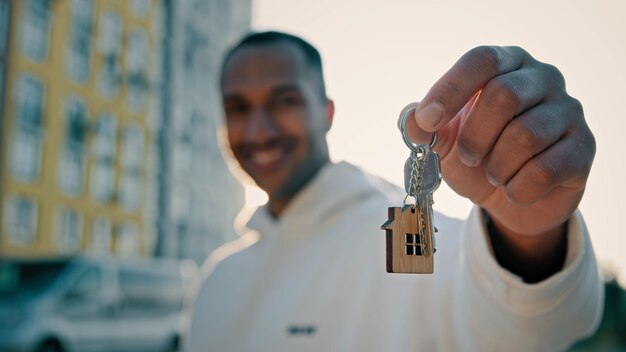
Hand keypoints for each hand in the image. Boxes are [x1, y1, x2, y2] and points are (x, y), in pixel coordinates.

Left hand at [402, 46, 594, 267]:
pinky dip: (517, 188)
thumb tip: (411, 120)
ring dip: (496, 166)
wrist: (512, 199)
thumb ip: (423, 124)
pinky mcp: (583, 147)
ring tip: (493, 174)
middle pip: (504, 95)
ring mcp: (568, 110)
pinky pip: (545, 170)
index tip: (427, 121)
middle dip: (474, 136)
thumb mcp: (444, 139)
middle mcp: (542, 78)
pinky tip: (514, 189)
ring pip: (526, 135)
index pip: (481, 60)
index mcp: (506, 65)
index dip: (450, 89)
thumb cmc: (477, 157)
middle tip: (468, 157)